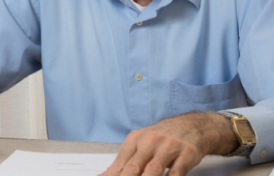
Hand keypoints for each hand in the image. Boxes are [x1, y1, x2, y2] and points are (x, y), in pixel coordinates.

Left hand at [100, 112, 237, 175]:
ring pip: (153, 170)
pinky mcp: (186, 154)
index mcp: (135, 139)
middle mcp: (150, 141)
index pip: (120, 163)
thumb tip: (104, 175)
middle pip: (133, 168)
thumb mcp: (141, 143)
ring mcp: (168, 147)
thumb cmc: (162, 137)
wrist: (191, 125)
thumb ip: (124, 161)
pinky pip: (176, 173)